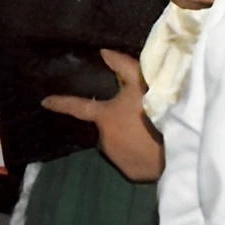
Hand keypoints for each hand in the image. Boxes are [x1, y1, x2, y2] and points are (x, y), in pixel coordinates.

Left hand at [43, 50, 162, 181]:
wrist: (178, 146)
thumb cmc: (157, 110)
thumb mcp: (142, 82)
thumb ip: (123, 65)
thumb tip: (103, 52)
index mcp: (104, 117)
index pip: (78, 107)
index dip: (61, 103)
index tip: (45, 102)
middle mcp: (104, 139)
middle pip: (106, 127)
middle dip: (117, 123)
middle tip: (139, 117)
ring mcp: (116, 158)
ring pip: (117, 144)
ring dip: (126, 139)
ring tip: (149, 133)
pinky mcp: (130, 173)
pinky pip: (129, 160)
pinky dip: (137, 155)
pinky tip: (152, 149)